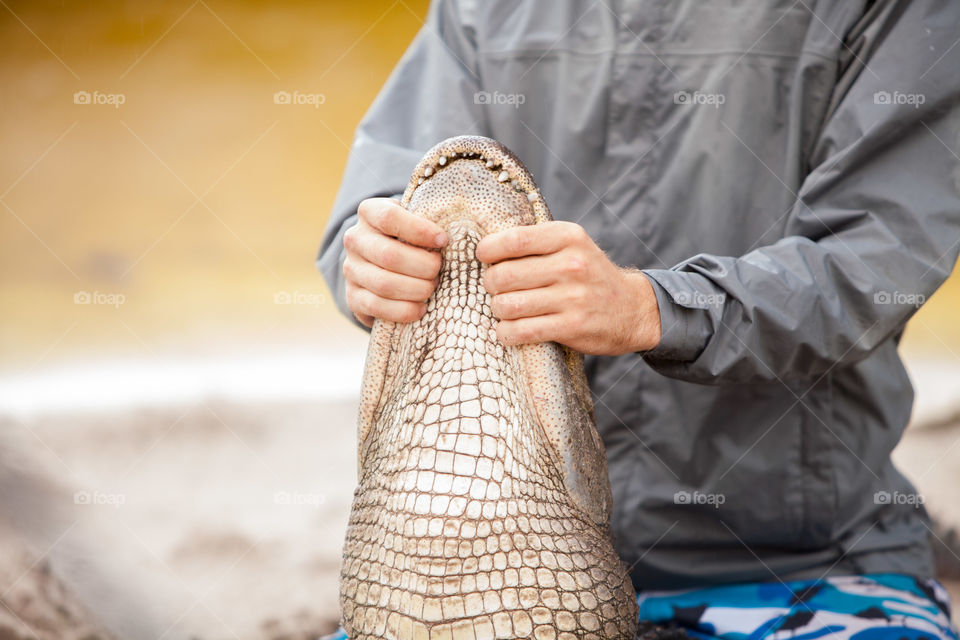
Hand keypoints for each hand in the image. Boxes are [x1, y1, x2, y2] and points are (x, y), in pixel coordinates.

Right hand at [342, 198, 446, 326]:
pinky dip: (403, 310)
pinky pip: (377, 306)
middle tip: (439, 269)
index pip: (389, 218)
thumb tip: (452, 234)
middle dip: (423, 266)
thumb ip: (431, 218)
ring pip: (384, 284)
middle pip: (389, 255)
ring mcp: (351, 269)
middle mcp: (355, 239)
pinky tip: (421, 308)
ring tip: (432, 287)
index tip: (443, 240)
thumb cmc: (410, 237)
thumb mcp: (416, 219)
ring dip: (416, 290)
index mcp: (369, 212)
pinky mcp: (353, 297)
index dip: (419, 230)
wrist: (383, 263)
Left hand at [476, 221, 660, 354]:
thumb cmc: (588, 275)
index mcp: (568, 237)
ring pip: (509, 305)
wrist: (632, 308)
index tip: (484, 257)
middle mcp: (572, 264)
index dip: (488, 250)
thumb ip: (536, 242)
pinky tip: (508, 330)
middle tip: (495, 288)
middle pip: (504, 275)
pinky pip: (522, 331)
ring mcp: (573, 297)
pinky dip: (506, 333)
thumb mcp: (571, 246)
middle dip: (490, 284)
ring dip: (497, 310)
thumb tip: (485, 246)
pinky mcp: (572, 326)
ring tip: (504, 309)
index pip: (514, 239)